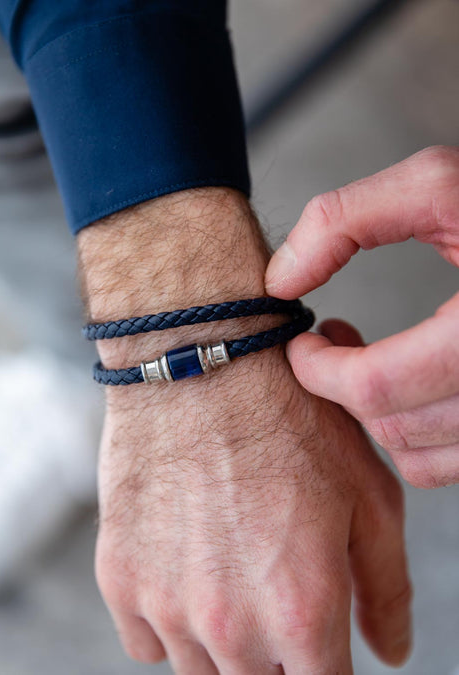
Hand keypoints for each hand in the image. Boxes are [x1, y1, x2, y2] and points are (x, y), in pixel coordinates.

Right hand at [96, 343, 410, 673]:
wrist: (197, 361)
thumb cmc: (288, 417)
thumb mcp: (367, 492)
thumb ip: (386, 586)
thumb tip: (389, 650)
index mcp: (302, 612)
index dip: (325, 668)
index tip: (317, 639)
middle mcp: (229, 627)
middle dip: (274, 655)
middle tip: (271, 589)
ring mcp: (165, 606)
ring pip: (199, 670)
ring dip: (219, 640)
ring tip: (227, 565)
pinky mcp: (118, 578)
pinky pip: (145, 642)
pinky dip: (167, 620)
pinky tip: (184, 564)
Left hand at [265, 146, 458, 488]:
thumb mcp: (437, 185)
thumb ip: (345, 219)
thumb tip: (282, 280)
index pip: (378, 386)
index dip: (319, 368)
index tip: (302, 341)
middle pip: (394, 425)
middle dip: (343, 387)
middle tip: (329, 343)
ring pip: (419, 456)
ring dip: (376, 411)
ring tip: (366, 358)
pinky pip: (449, 465)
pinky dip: (414, 434)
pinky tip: (407, 383)